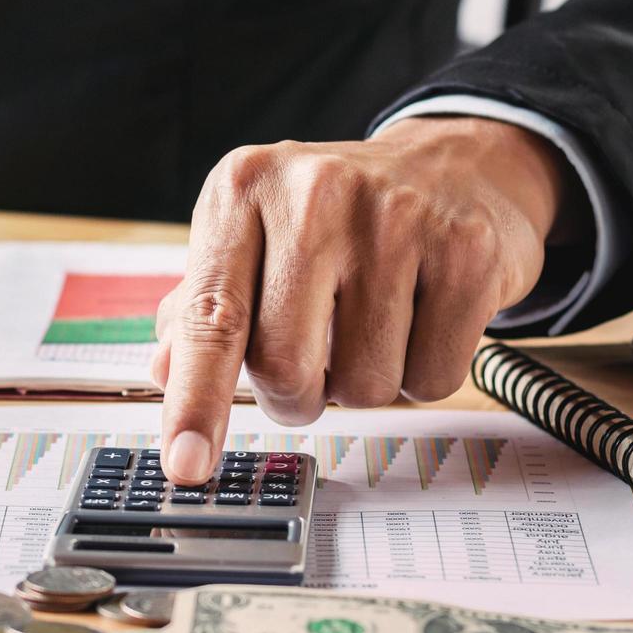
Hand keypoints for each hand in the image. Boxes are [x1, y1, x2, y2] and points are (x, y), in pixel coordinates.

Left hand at [151, 117, 568, 484]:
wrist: (454, 166)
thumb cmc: (332, 216)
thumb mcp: (251, 237)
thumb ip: (202, 307)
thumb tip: (166, 371)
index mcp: (243, 190)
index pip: (210, 317)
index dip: (195, 402)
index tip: (186, 466)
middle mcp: (315, 193)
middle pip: (284, 366)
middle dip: (292, 397)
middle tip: (307, 369)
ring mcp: (397, 218)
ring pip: (361, 385)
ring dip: (358, 384)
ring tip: (367, 326)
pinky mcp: (467, 251)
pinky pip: (429, 379)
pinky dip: (418, 374)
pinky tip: (417, 319)